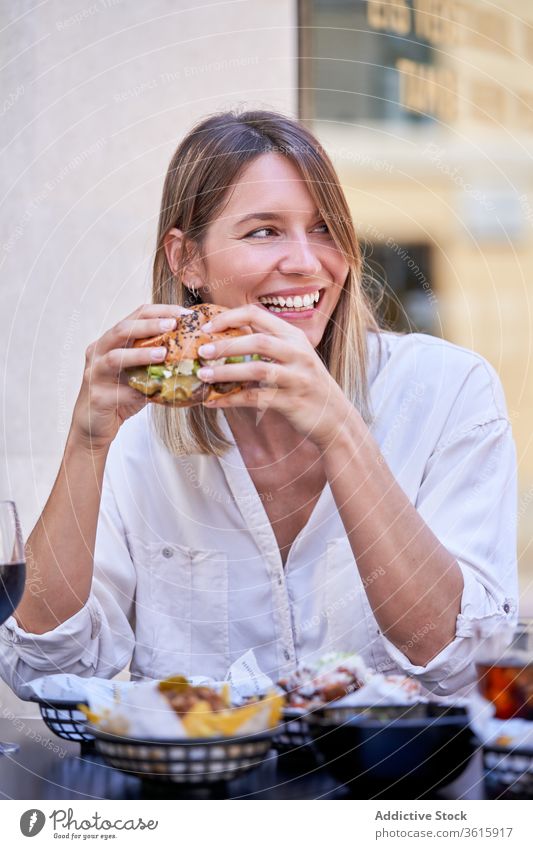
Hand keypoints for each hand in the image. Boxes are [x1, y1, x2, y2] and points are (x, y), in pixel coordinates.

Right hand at [69, 303, 192, 452]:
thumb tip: (193, 355)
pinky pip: (118, 390)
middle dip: (149, 325)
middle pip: (122, 329)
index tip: (183, 313)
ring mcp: (94, 373)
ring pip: (115, 357)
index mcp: (110, 341)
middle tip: (174, 324)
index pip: (134, 316)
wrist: (95, 426)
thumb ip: (157, 363)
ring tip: (164, 353)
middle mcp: (98, 352)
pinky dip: (137, 388)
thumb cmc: (120, 396)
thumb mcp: (140, 374)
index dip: (159, 312)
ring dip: (141, 353)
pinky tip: (154, 389)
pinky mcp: (98, 396)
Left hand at [196, 304, 352, 446]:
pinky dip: (231, 400)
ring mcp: (297, 377)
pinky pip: (256, 399)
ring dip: (226, 372)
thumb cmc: (306, 384)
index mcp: (294, 336)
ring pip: (256, 370)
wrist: (334, 417)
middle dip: (225, 345)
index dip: (229, 317)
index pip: (257, 314)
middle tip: (202, 351)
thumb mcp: (294, 357)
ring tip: (204, 376)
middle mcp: (298, 353)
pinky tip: (213, 403)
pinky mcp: (292, 402)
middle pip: (257, 341)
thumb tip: (225, 340)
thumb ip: (268, 345)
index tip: (207, 326)